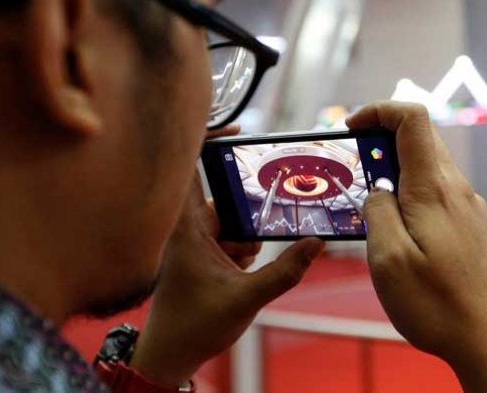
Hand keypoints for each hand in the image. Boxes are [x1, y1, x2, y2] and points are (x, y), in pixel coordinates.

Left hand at [130, 125, 324, 385]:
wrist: (170, 355)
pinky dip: (241, 247)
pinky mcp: (200, 252)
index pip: (188, 166)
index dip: (208, 139)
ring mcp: (193, 239)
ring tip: (241, 265)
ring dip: (244, 237)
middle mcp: (186, 226)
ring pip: (230, 218)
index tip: (238, 130)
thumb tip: (317, 244)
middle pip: (222, 194)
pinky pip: (229, 235)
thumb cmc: (193, 327)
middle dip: (246, 211)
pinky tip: (240, 271)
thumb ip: (285, 271)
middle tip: (255, 233)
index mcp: (186, 227)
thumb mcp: (247, 298)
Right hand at [347, 102, 486, 392]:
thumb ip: (377, 212)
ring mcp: (473, 211)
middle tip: (355, 178)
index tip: (352, 129)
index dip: (378, 110)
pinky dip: (416, 202)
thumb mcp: (388, 260)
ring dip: (398, 178)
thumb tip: (377, 190)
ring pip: (430, 173)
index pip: (412, 118)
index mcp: (433, 189)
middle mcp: (458, 191)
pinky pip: (442, 199)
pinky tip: (406, 241)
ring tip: (376, 218)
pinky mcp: (478, 231)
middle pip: (420, 142)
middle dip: (382, 147)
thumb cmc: (439, 306)